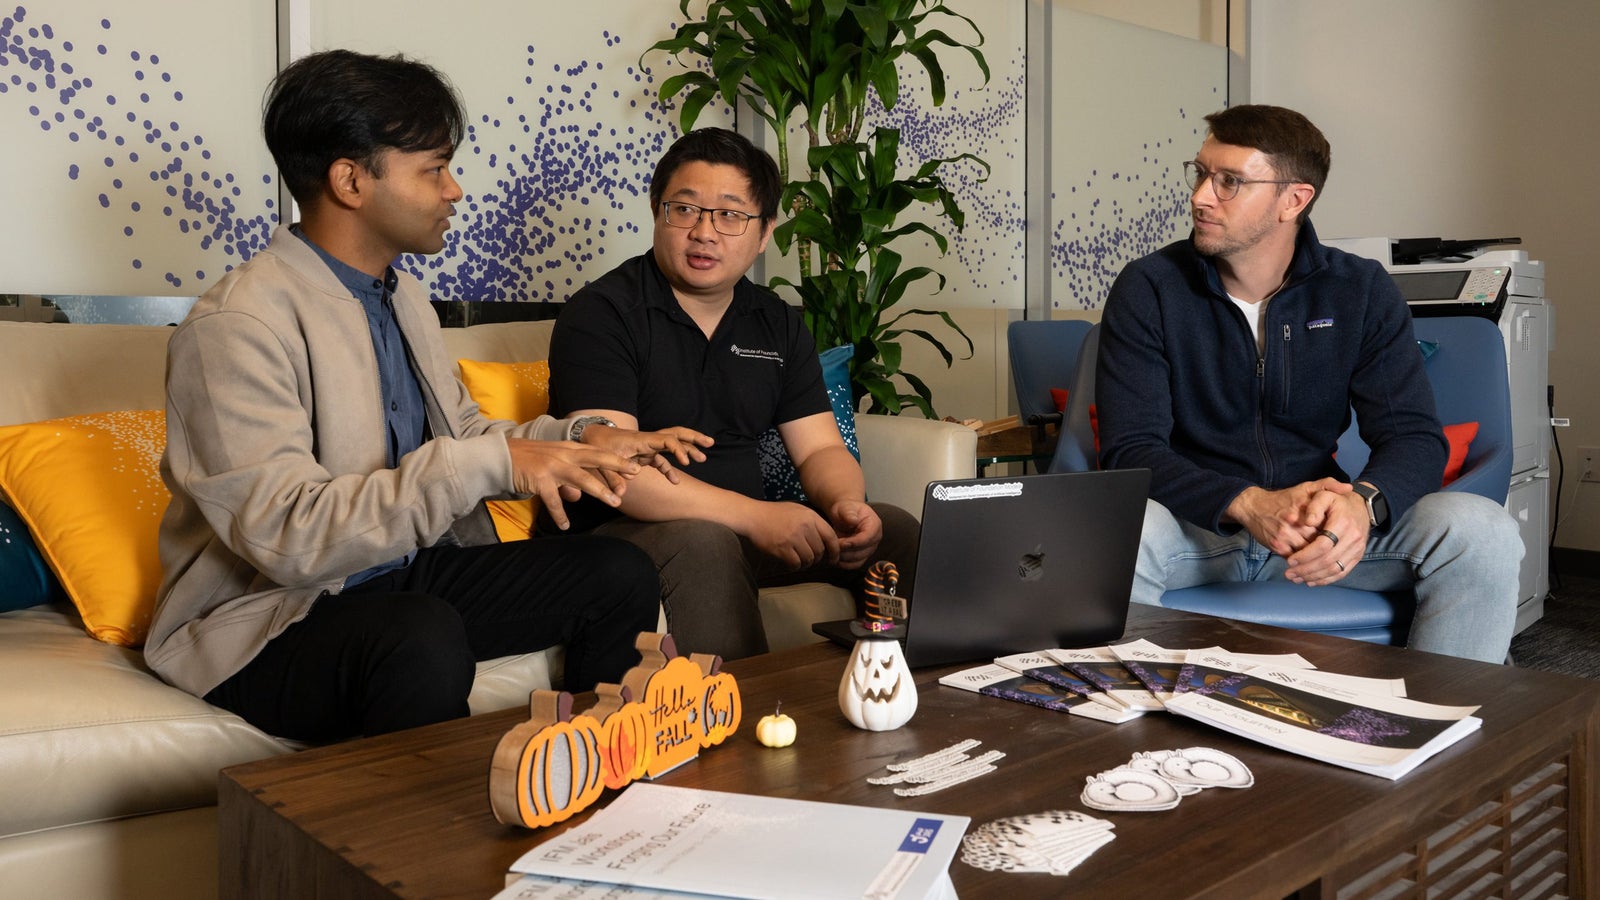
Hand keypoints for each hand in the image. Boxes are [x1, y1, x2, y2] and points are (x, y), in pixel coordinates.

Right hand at [505, 438, 639, 530]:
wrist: (497, 458)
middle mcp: (562, 454)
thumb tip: (576, 497)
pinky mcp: (539, 479)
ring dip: (600, 491)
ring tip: (615, 502)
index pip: (596, 453)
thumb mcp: (549, 466)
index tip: (634, 465)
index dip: (616, 459)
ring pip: (582, 478)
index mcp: (566, 449)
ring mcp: (552, 465)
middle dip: (617, 466)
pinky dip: (560, 514)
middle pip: (596, 458)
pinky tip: (565, 526)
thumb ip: (565, 480)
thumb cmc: (525, 463)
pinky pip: (554, 500)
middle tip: (637, 473)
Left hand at [581, 425, 712, 482]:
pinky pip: (662, 460)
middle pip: (676, 434)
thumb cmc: (597, 446)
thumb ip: (612, 477)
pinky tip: (676, 481)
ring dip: (688, 449)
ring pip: (673, 444)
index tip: (685, 463)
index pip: (666, 440)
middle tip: (710, 443)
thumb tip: (622, 493)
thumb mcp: (602, 461)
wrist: (591, 436)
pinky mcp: (644, 454)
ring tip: (703, 457)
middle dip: (694, 438)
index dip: (678, 450)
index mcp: (641, 440)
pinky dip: (670, 468)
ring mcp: (647, 447)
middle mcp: (648, 441)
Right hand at [747, 502, 840, 570]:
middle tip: (809, 558)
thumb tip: (828, 539)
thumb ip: (813, 521)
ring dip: (805, 563)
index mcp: (810, 516)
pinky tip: (789, 561)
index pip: (831, 537)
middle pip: (820, 551)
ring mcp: (793, 538)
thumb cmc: (775, 513)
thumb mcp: (798, 510)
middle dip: (817, 558)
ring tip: (798, 559)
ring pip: (809, 559)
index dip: (835, 551)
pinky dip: (794, 566)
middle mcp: (804, 527)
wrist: (753, 516)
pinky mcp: (782, 548)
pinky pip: (796, 564)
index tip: (833, 559)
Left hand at [828, 499, 882, 569]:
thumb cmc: (845, 510)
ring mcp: (870, 549)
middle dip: (846, 551)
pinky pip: (855, 565)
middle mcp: (875, 539)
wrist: (844, 516)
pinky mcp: (863, 556)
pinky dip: (844, 564)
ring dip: (844, 558)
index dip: (854, 542)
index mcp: (874, 525)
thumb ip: (849, 513)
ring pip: (858, 560)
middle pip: (863, 551)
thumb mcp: (845, 507)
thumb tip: (853, 520)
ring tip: (831, 552)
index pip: (868, 537)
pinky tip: (834, 559)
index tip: (841, 542)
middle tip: (832, 547)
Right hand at [1226, 477, 1350, 556]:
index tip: (1342, 534)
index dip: (1337, 532)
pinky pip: (1296, 559)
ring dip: (1316, 557)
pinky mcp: (1277, 546)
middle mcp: (1295, 522)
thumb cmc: (1283, 499)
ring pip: (1308, 553)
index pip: (1328, 525)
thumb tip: (1349, 488)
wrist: (1253, 507)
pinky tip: (1309, 560)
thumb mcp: (1305, 487)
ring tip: (1324, 557)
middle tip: (1337, 550)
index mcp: (1306, 507)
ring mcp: (1285, 536)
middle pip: (1319, 541)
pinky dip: (1303, 561)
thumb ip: (1328, 485)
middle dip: (1328, 547)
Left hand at [1285, 489, 1370, 585]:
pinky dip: (1326, 580)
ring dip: (1314, 577)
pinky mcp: (1357, 557)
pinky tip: (1310, 581)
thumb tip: (1308, 521)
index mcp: (1343, 522)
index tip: (1290, 560)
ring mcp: (1357, 549)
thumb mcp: (1324, 494)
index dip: (1305, 555)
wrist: (1361, 507)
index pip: (1323, 545)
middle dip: (1306, 569)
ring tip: (1296, 579)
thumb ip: (1315, 506)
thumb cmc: (1336, 501)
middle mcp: (1353, 538)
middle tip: (1289, 573)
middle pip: (1328, 560)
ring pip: (1335, 569)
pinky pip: (1342, 572)